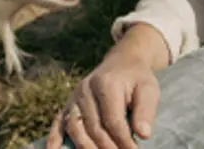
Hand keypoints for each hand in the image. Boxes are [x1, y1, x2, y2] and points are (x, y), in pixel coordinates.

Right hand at [45, 50, 160, 148]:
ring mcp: (74, 97)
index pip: (113, 121)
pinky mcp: (68, 103)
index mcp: (106, 84)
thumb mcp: (149, 90)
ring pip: (75, 128)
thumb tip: (144, 134)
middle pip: (93, 128)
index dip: (123, 141)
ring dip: (87, 147)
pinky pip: (59, 123)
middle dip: (108, 148)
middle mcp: (85, 89)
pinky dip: (55, 139)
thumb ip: (146, 111)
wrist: (122, 62)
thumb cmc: (137, 79)